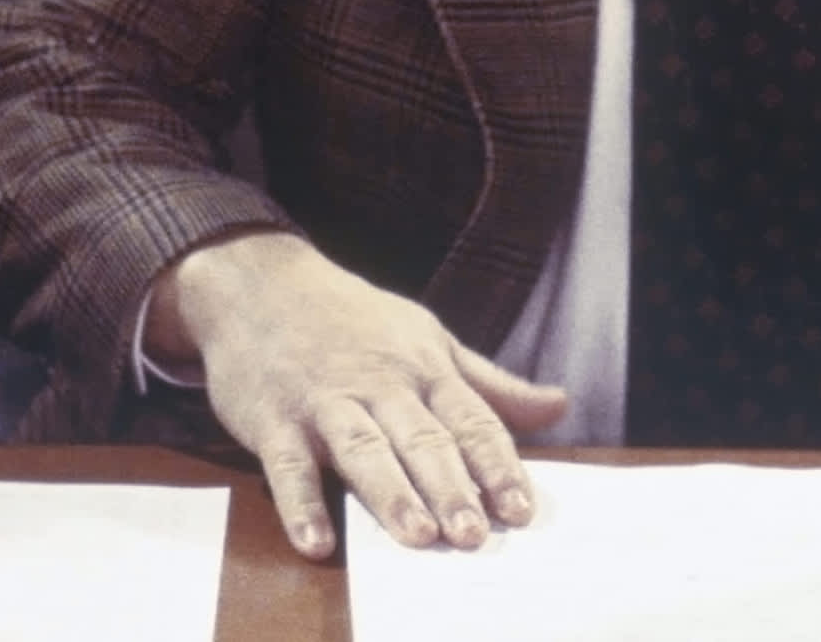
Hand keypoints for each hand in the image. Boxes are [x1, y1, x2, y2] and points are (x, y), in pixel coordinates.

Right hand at [145, 231, 567, 559]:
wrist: (261, 280)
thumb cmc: (353, 319)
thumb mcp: (428, 337)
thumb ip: (490, 382)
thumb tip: (559, 406)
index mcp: (422, 367)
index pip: (470, 419)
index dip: (496, 466)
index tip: (521, 510)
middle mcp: (379, 384)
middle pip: (421, 438)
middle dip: (451, 486)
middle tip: (475, 535)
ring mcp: (324, 400)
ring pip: (363, 448)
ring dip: (391, 492)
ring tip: (419, 535)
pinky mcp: (274, 419)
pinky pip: (288, 465)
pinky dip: (301, 503)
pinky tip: (317, 540)